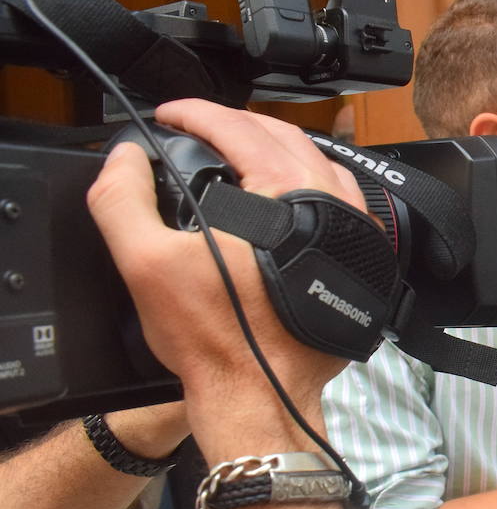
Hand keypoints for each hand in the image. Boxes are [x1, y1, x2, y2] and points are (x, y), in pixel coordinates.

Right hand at [86, 99, 372, 450]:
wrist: (265, 395)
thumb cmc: (219, 340)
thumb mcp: (147, 263)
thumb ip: (123, 199)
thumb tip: (126, 158)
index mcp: (288, 192)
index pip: (239, 127)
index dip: (195, 113)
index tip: (170, 116)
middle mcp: (332, 203)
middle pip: (283, 136)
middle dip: (235, 123)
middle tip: (198, 128)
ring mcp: (354, 230)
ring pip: (317, 162)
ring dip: (275, 148)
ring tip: (236, 152)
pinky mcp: (361, 257)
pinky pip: (339, 198)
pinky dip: (307, 182)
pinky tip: (282, 197)